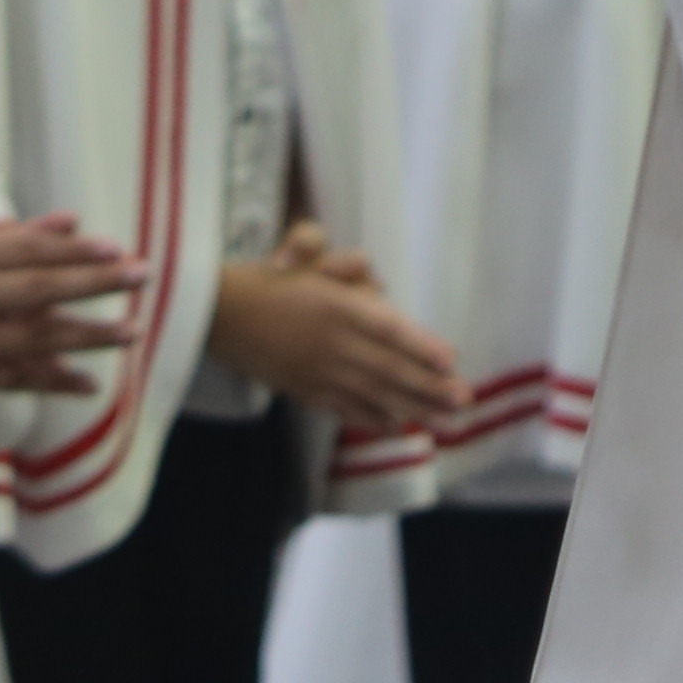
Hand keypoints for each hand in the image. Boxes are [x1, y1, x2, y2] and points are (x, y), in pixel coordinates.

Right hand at [0, 204, 129, 395]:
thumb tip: (46, 224)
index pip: (27, 248)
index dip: (74, 249)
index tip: (113, 247)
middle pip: (43, 287)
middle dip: (97, 282)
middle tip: (142, 276)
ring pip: (39, 336)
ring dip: (89, 333)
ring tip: (131, 330)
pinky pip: (17, 378)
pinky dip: (54, 380)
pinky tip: (88, 382)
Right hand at [206, 221, 465, 435]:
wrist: (217, 313)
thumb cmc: (267, 279)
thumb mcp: (304, 257)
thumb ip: (346, 270)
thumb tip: (380, 287)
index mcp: (334, 306)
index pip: (388, 330)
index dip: (421, 347)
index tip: (452, 360)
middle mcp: (332, 342)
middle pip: (389, 368)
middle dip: (430, 388)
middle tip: (464, 403)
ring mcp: (319, 371)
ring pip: (375, 393)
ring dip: (413, 409)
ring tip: (445, 423)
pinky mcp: (305, 390)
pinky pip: (346, 408)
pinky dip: (373, 417)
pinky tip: (397, 425)